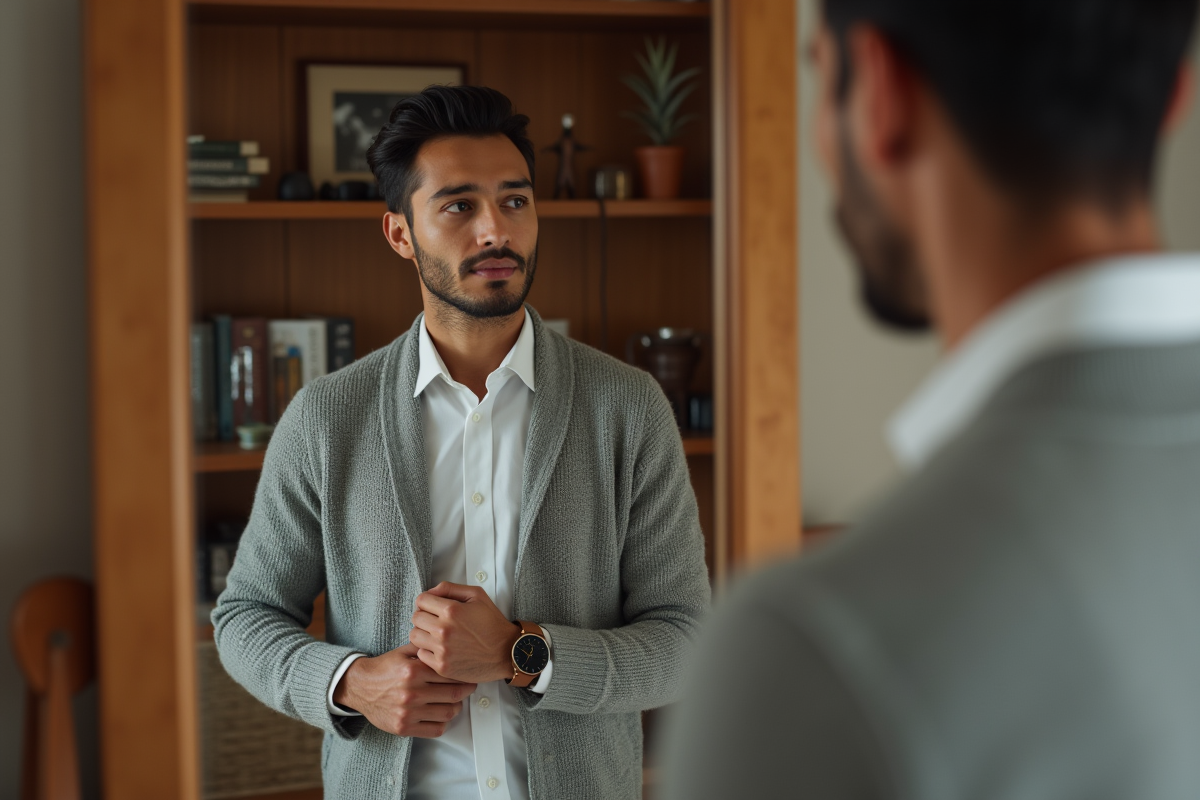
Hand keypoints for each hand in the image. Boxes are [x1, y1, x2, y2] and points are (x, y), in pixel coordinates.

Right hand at [332, 643, 475, 737]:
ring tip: (457, 701)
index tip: (469, 673)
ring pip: (448, 712)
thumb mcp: (403, 652)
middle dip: (466, 689)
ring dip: (457, 707)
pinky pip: (435, 729)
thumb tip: (448, 642)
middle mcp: (412, 692)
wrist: (359, 687)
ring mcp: (408, 712)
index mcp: (413, 670)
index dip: (463, 673)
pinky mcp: (404, 727)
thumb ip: (425, 647)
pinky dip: (444, 723)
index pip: (449, 673)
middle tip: (470, 686)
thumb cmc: (383, 669)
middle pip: (453, 693)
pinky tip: (443, 714)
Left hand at [410, 581, 519, 682]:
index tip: (434, 607)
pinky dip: (428, 651)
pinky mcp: (442, 666)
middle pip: (415, 618)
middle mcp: (444, 630)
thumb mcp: (477, 595)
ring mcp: (442, 650)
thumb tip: (430, 592)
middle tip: (436, 621)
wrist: (506, 652)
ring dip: (423, 634)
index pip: (421, 600)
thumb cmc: (492, 623)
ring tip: (436, 635)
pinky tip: (440, 649)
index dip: (427, 602)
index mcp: (452, 610)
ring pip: (414, 636)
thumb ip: (450, 588)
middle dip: (424, 617)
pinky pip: (421, 654)